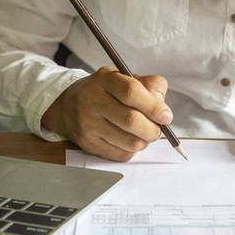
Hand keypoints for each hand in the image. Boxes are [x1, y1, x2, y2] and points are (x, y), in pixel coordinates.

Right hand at [42, 66, 172, 161]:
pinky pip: (121, 155)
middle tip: (158, 129)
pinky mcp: (88, 144)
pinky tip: (129, 140)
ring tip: (144, 134)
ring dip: (145, 141)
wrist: (69, 107)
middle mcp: (92, 100)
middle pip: (131, 120)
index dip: (153, 106)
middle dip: (153, 129)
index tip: (166, 116)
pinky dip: (133, 150)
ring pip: (129, 142)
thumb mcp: (126, 78)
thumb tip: (162, 108)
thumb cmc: (106, 92)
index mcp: (104, 79)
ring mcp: (87, 124)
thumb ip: (150, 86)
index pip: (131, 92)